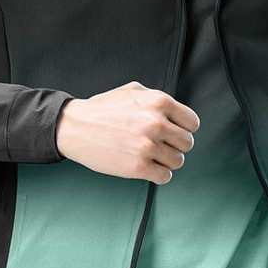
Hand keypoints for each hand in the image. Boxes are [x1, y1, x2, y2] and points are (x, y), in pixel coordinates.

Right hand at [55, 80, 199, 184]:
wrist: (74, 127)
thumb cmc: (102, 109)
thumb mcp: (133, 91)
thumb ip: (157, 99)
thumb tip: (176, 113)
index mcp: (159, 102)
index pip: (192, 123)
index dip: (183, 128)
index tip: (172, 133)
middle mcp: (157, 123)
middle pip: (187, 143)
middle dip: (175, 145)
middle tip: (159, 145)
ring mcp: (148, 146)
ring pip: (178, 161)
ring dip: (166, 161)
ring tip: (150, 155)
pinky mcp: (138, 167)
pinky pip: (165, 177)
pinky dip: (158, 174)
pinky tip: (146, 167)